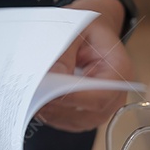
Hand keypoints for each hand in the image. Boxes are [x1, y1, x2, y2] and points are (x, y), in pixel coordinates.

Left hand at [37, 0, 134, 131]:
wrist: (89, 30)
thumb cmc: (86, 28)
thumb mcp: (75, 29)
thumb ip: (64, 53)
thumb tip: (51, 76)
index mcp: (119, 71)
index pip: (100, 96)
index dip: (72, 97)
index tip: (47, 91)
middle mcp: (113, 95)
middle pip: (86, 114)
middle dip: (55, 104)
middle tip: (30, 92)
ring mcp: (99, 108)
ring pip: (72, 121)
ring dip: (49, 110)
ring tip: (30, 93)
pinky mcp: (83, 114)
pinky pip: (64, 121)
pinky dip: (48, 112)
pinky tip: (36, 97)